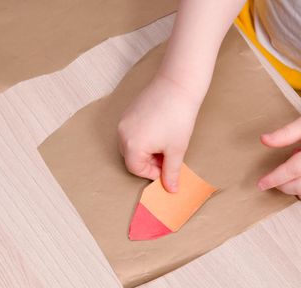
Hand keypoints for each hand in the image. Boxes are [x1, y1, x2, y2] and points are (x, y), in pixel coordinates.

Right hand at [118, 75, 200, 191]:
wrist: (178, 85)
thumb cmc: (178, 118)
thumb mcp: (176, 150)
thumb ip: (171, 172)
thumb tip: (171, 189)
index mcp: (132, 145)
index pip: (136, 169)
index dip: (153, 173)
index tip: (167, 167)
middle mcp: (122, 134)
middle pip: (131, 158)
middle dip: (149, 162)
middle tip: (167, 156)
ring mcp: (123, 121)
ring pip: (130, 145)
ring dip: (146, 150)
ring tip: (165, 143)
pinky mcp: (128, 111)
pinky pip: (131, 132)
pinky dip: (143, 137)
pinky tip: (160, 130)